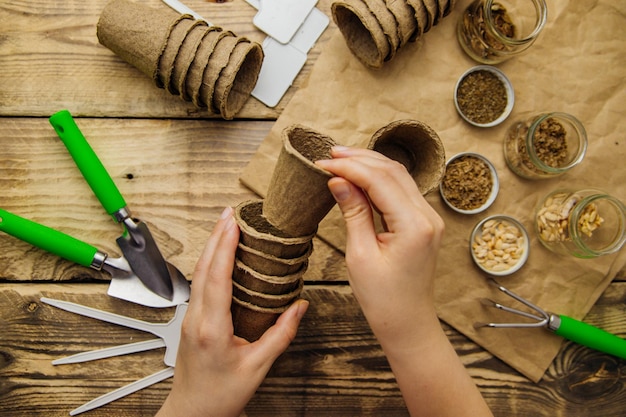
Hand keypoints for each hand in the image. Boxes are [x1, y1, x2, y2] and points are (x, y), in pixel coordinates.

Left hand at [156, 207, 308, 416]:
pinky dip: (210, 262)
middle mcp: (196, 318)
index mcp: (211, 328)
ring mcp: (190, 318)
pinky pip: (199, 283)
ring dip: (212, 246)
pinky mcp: (191, 320)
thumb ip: (280, 335)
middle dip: (216, 236)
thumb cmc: (220, 395)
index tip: (234, 224)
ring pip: (198, 273)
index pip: (216, 278)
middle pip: (203, 268)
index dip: (224, 247)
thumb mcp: (257, 367)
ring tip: (226, 225)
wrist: (192, 412)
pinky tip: (220, 255)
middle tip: (230, 212)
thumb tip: (300, 307)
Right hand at [316, 147, 444, 347]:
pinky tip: (358, 176)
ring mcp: (429, 217)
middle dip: (360, 159)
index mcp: (414, 226)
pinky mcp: (423, 221)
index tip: (323, 164)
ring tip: (340, 158)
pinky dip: (379, 179)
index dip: (350, 168)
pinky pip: (401, 190)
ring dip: (369, 164)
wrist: (407, 322)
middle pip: (393, 171)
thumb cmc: (383, 298)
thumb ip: (353, 212)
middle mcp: (428, 216)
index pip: (380, 181)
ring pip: (399, 176)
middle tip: (329, 154)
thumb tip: (338, 181)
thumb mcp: (360, 255)